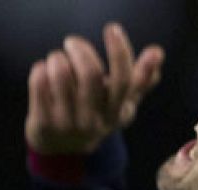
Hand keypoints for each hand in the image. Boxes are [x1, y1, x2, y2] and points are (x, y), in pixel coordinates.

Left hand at [26, 22, 163, 155]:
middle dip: (80, 49)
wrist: (64, 152)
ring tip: (57, 58)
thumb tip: (157, 52)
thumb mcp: (121, 104)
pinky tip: (44, 72)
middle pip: (90, 73)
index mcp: (117, 113)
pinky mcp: (43, 123)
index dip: (120, 52)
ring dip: (57, 57)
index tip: (113, 29)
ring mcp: (69, 123)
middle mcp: (95, 120)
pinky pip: (40, 81)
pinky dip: (41, 69)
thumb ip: (140, 80)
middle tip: (73, 42)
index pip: (123, 80)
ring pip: (61, 74)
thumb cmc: (95, 116)